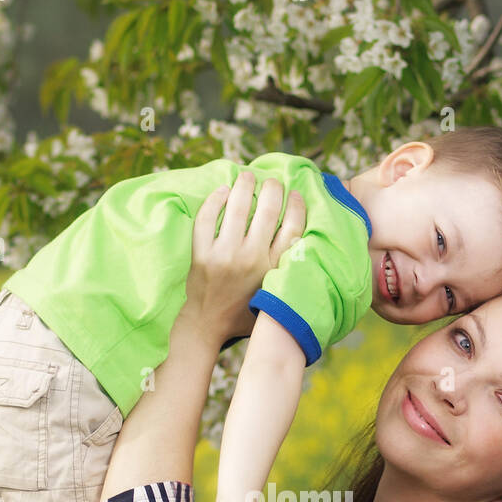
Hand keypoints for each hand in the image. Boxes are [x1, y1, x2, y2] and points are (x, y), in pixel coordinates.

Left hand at [183, 172, 306, 350]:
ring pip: (237, 208)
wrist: (208, 325)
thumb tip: (299, 238)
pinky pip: (206, 219)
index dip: (296, 206)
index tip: (296, 194)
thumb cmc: (245, 311)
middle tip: (273, 182)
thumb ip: (286, 269)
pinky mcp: (201, 254)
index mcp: (272, 270)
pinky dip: (215, 200)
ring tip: (247, 176)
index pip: (292, 228)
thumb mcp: (274, 293)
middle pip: (267, 212)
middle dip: (272, 189)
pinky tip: (223, 191)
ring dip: (244, 186)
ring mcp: (224, 255)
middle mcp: (251, 260)